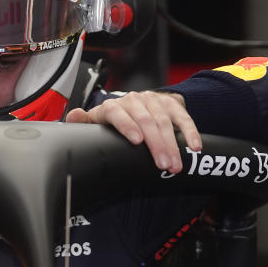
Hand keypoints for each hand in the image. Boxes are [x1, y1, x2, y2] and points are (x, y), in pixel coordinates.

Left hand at [65, 91, 200, 173]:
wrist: (138, 104)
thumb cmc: (114, 121)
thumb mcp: (97, 122)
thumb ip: (84, 122)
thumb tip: (73, 116)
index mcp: (112, 107)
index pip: (117, 113)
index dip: (127, 126)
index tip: (137, 141)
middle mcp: (133, 100)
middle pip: (146, 121)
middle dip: (156, 145)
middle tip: (163, 166)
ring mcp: (153, 101)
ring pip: (164, 122)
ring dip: (172, 145)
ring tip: (175, 165)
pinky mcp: (171, 103)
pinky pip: (183, 117)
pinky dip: (190, 132)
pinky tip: (194, 147)